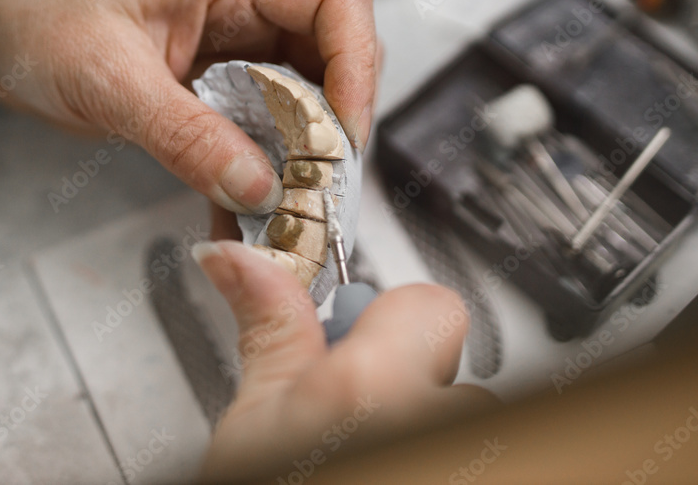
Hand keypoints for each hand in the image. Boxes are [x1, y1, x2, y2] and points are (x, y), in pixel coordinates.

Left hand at [0, 0, 377, 215]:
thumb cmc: (34, 12)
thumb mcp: (110, 77)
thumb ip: (185, 134)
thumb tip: (259, 187)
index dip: (358, 63)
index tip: (346, 132)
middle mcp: (237, 12)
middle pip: (329, 56)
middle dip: (336, 122)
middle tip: (320, 185)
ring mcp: (223, 52)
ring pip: (295, 100)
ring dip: (298, 155)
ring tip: (288, 210)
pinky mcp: (201, 90)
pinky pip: (250, 129)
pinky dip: (252, 171)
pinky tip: (241, 213)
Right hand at [192, 240, 496, 481]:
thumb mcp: (252, 425)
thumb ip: (268, 330)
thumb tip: (240, 258)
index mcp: (371, 392)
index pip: (430, 304)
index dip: (389, 315)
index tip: (360, 337)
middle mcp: (438, 430)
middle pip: (450, 371)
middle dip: (405, 386)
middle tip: (354, 419)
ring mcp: (463, 463)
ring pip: (466, 426)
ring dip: (426, 436)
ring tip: (370, 461)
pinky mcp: (481, 473)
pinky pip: (475, 457)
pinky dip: (441, 460)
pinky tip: (388, 471)